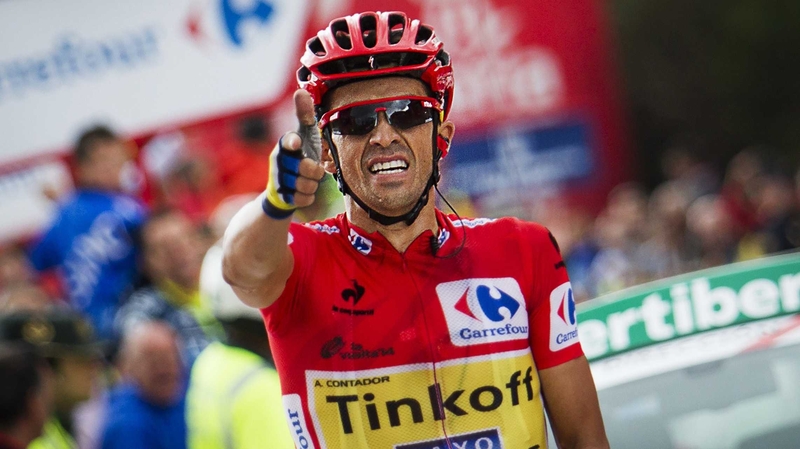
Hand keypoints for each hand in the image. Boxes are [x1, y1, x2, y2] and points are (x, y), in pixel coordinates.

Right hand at [262, 90, 325, 218]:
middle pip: (303, 167)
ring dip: (311, 184)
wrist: (284, 187)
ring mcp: (278, 181)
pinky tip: (304, 192)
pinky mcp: (282, 197)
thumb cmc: (298, 155)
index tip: (297, 143)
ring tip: (308, 180)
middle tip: (313, 168)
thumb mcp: (303, 135)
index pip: (287, 142)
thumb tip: (301, 91)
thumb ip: (304, 116)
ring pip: (304, 185)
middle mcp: (278, 162)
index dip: (292, 143)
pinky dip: (308, 196)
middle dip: (313, 170)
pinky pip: (303, 199)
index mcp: (284, 145)